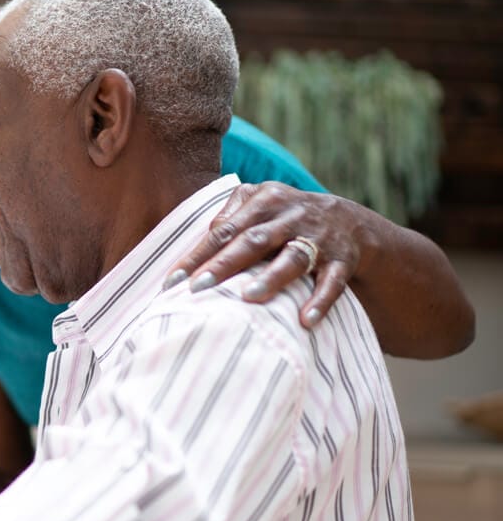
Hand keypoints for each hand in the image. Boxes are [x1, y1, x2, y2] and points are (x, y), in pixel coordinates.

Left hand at [165, 182, 368, 327]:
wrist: (348, 221)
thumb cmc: (284, 217)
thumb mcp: (259, 203)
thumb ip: (229, 219)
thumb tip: (199, 246)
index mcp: (265, 200)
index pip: (224, 230)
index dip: (197, 255)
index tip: (172, 281)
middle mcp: (291, 215)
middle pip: (253, 241)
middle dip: (224, 265)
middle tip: (197, 288)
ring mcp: (319, 237)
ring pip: (294, 257)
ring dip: (272, 278)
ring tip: (249, 297)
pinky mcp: (342, 260)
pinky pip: (332, 282)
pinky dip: (320, 300)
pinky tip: (305, 320)